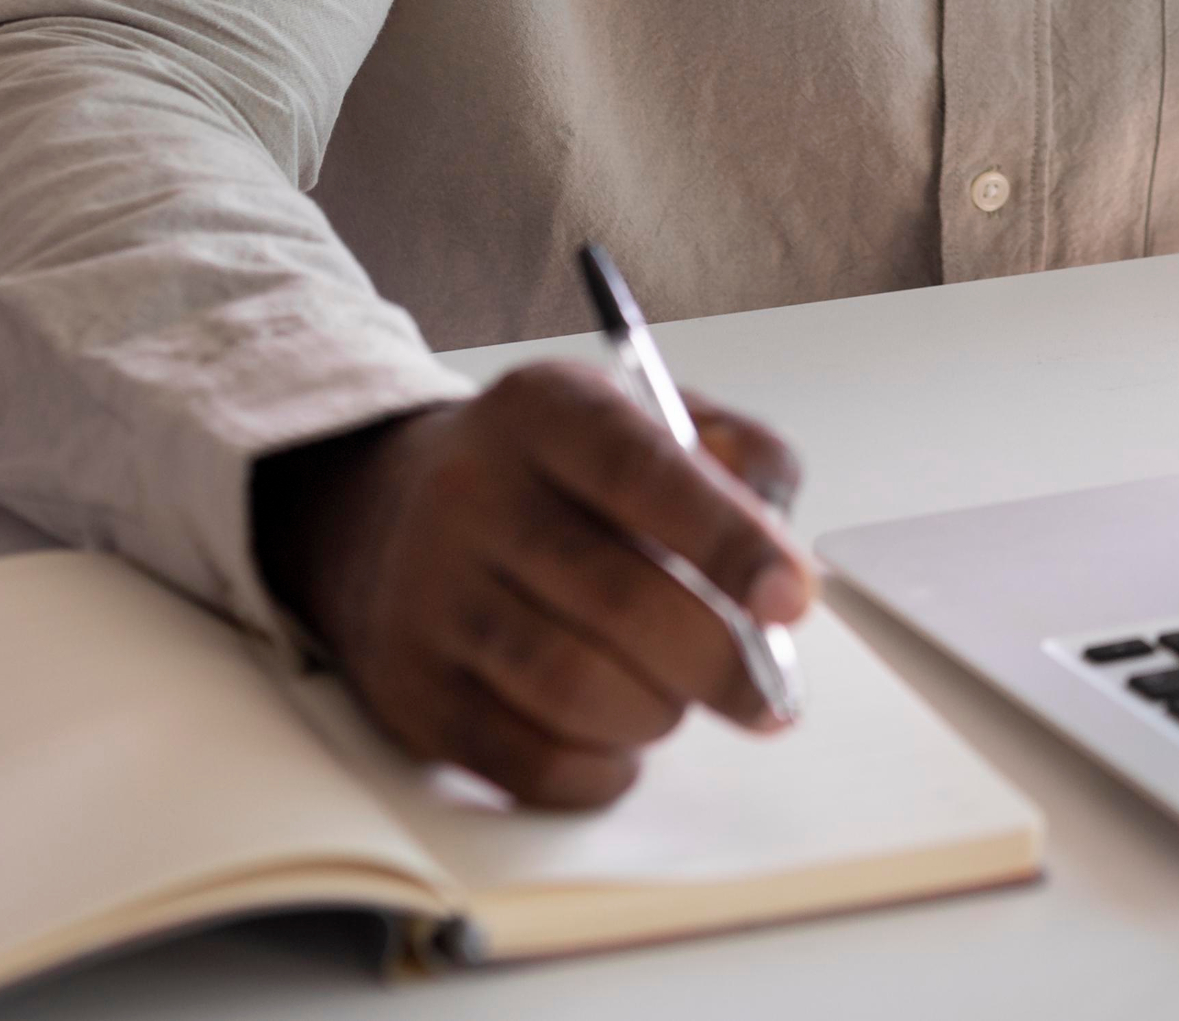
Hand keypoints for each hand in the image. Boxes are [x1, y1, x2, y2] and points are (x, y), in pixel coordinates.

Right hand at [252, 359, 814, 808]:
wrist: (387, 512)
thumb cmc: (557, 474)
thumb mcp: (647, 417)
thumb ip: (743, 461)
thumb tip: (784, 566)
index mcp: (543, 410)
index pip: (642, 473)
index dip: (729, 543)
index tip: (791, 601)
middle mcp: (471, 493)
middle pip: (618, 601)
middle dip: (719, 662)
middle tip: (765, 691)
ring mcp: (427, 596)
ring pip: (573, 689)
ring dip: (658, 713)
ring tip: (676, 696)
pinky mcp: (409, 689)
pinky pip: (526, 761)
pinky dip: (600, 769)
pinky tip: (619, 739)